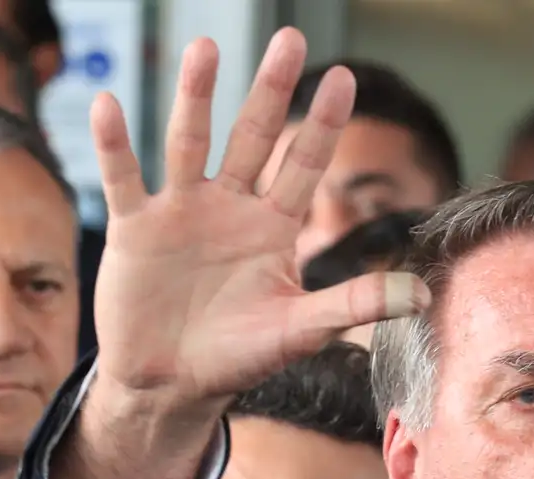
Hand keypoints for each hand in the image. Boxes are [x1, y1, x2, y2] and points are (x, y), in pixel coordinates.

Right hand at [89, 29, 429, 414]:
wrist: (171, 384)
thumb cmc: (238, 355)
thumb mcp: (300, 329)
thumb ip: (355, 304)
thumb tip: (424, 297)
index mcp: (273, 226)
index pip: (305, 165)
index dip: (323, 123)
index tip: (345, 77)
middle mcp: (230, 207)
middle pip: (253, 138)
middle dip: (271, 90)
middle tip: (290, 39)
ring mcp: (182, 212)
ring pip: (189, 144)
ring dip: (195, 98)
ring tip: (204, 49)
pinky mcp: (135, 229)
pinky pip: (125, 179)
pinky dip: (114, 145)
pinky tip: (109, 105)